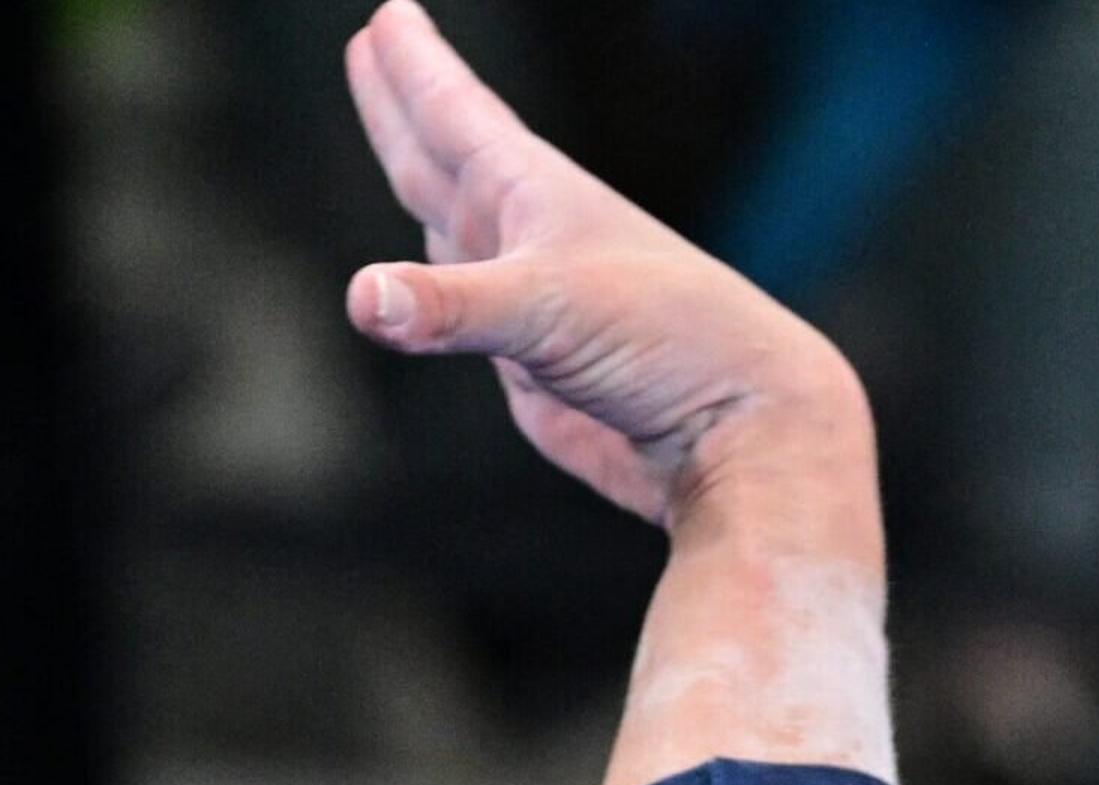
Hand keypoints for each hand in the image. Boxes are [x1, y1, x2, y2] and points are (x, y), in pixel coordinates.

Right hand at [341, 1, 865, 524]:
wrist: (735, 430)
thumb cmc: (667, 344)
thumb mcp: (546, 309)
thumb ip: (449, 305)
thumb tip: (364, 300)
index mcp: (535, 195)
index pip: (458, 115)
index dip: (417, 68)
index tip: (389, 17)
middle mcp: (530, 237)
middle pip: (446, 155)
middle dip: (405, 105)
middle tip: (375, 49)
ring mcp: (530, 300)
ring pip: (454, 224)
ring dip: (425, 182)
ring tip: (405, 142)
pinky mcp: (531, 364)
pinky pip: (465, 311)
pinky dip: (435, 288)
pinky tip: (431, 280)